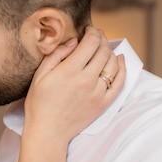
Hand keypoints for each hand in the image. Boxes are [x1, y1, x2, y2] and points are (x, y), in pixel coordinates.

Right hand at [24, 26, 125, 144]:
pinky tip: (119, 60)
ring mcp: (98, 92)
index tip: (88, 29)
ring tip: (103, 48)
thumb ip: (55, 55)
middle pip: (103, 50)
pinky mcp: (103, 103)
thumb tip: (73, 41)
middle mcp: (87, 80)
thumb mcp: (39, 76)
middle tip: (96, 36)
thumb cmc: (39, 104)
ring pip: (113, 63)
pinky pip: (119, 82)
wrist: (48, 132)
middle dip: (101, 38)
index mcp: (69, 71)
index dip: (92, 31)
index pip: (90, 42)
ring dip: (110, 51)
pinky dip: (122, 68)